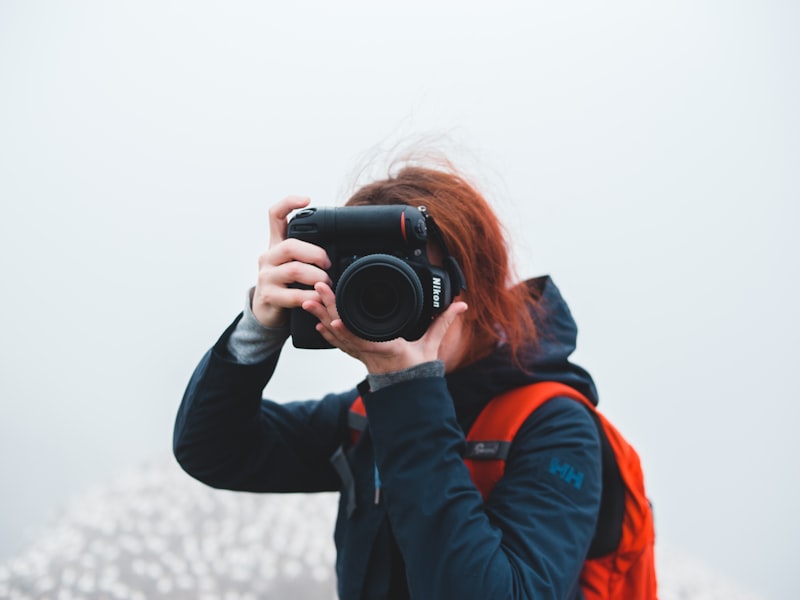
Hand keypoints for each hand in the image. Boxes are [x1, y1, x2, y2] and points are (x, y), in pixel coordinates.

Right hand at [252, 196, 332, 327]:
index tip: (307, 199)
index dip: (288, 203)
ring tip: (327, 284)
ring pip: (294, 270)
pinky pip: (293, 295)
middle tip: (328, 264)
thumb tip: (338, 247)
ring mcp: (266, 277)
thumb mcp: (293, 263)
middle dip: (316, 254)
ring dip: (317, 277)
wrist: (267, 311)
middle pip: (290, 245)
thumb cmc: (286, 284)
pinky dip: (310, 297)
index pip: (275, 215)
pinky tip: (318, 299)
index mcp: (276, 244)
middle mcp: (268, 257)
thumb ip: (308, 253)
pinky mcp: (269, 296)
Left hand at [302, 281, 468, 373]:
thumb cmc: (418, 368)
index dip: (348, 331)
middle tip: (318, 290)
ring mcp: (360, 354)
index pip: (363, 340)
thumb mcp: (431, 345)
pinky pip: (338, 343)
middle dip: (328, 309)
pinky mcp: (357, 354)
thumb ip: (443, 323)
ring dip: (321, 316)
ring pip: (336, 335)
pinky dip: (326, 332)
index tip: (335, 318)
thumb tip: (461, 305)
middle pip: (343, 331)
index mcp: (386, 349)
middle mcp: (368, 352)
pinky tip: (316, 322)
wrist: (407, 390)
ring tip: (309, 300)